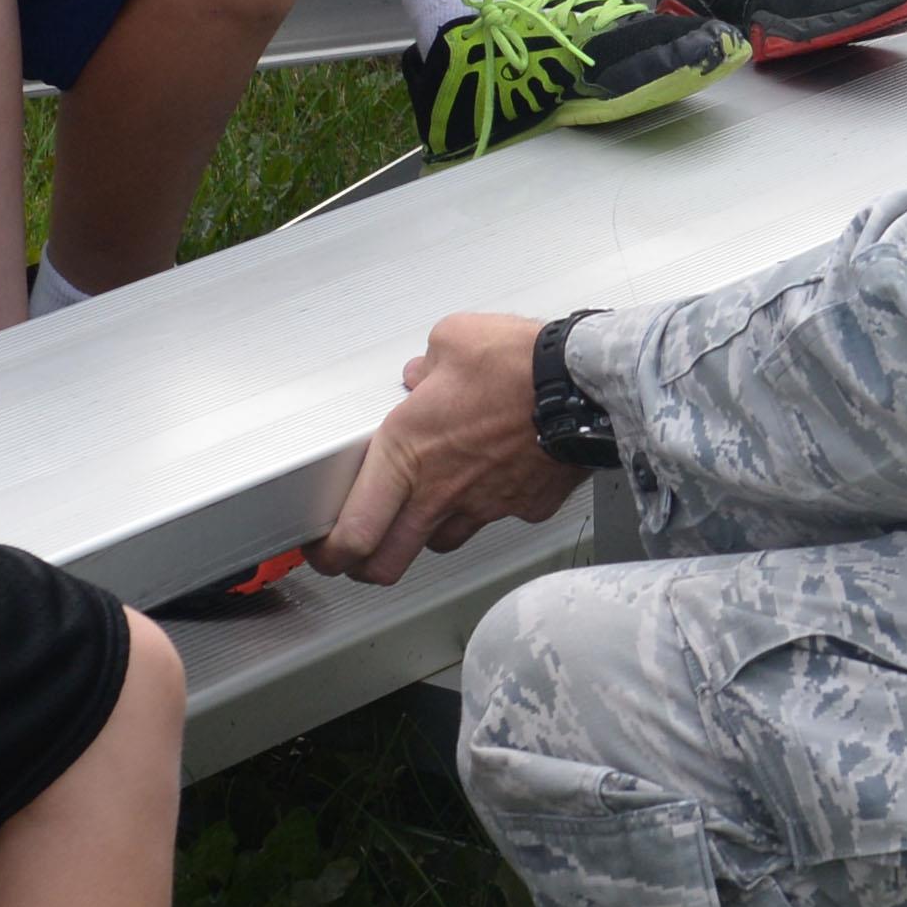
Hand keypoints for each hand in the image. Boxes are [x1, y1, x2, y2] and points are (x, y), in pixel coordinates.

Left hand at [312, 309, 586, 588]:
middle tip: (362, 553)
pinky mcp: (523, 508)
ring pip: (439, 543)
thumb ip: (427, 363)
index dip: (331, 554)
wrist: (583, 385)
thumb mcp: (452, 339)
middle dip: (367, 567)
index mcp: (405, 453)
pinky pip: (497, 517)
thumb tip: (424, 374)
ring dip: (427, 532)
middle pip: (387, 564)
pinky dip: (490, 506)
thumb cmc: (518, 364)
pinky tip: (496, 479)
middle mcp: (438, 491)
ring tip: (429, 506)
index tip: (324, 550)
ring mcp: (482, 506)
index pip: (353, 533)